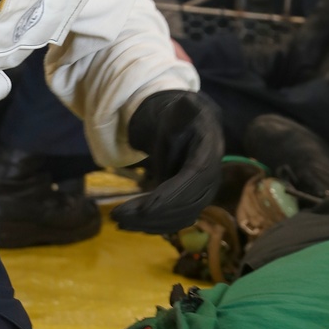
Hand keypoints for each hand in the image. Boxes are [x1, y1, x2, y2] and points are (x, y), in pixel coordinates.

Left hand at [114, 90, 223, 233]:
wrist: (188, 128)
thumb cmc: (182, 117)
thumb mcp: (182, 108)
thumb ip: (184, 108)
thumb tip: (187, 102)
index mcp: (209, 154)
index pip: (193, 180)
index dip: (171, 195)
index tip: (145, 207)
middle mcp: (210, 180)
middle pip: (184, 205)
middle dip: (151, 214)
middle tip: (118, 216)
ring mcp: (202, 195)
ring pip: (177, 218)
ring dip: (148, 224)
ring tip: (118, 221)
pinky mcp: (190, 204)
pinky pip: (173, 221)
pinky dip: (152, 226)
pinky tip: (130, 225)